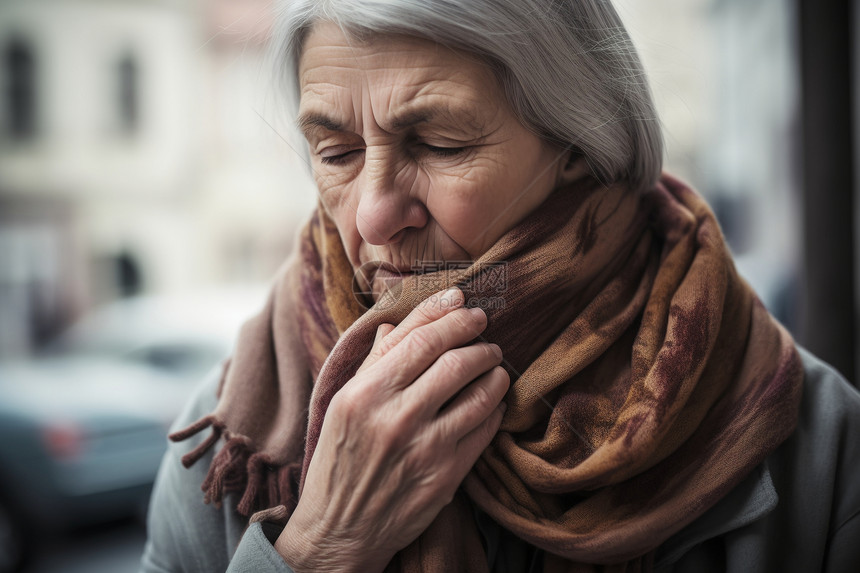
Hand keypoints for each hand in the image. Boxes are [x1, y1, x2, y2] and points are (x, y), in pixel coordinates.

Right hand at [275, 287, 509, 572]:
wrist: (339, 530)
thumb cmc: (338, 461)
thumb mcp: (343, 405)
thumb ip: (373, 363)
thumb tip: (396, 324)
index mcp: (364, 394)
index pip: (419, 338)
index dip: (448, 314)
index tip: (465, 303)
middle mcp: (395, 417)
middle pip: (454, 360)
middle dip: (478, 339)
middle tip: (486, 332)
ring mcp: (424, 448)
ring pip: (478, 392)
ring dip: (494, 371)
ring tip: (494, 365)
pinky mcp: (446, 476)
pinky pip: (484, 429)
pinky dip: (494, 408)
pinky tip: (491, 401)